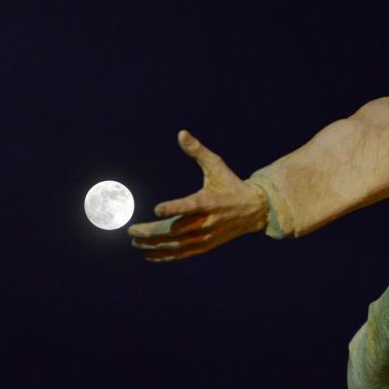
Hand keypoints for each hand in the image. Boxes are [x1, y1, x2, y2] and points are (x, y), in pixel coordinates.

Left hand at [128, 130, 268, 261]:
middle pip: (178, 230)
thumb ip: (197, 151)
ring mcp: (208, 236)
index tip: (157, 208)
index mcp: (211, 201)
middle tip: (132, 230)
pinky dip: (166, 255)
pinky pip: (184, 253)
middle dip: (153, 232)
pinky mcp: (208, 244)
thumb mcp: (217, 166)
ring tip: (135, 242)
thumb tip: (181, 133)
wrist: (256, 209)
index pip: (192, 206)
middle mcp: (209, 221)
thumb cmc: (231, 184)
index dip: (175, 208)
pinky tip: (148, 254)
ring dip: (155, 245)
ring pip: (178, 244)